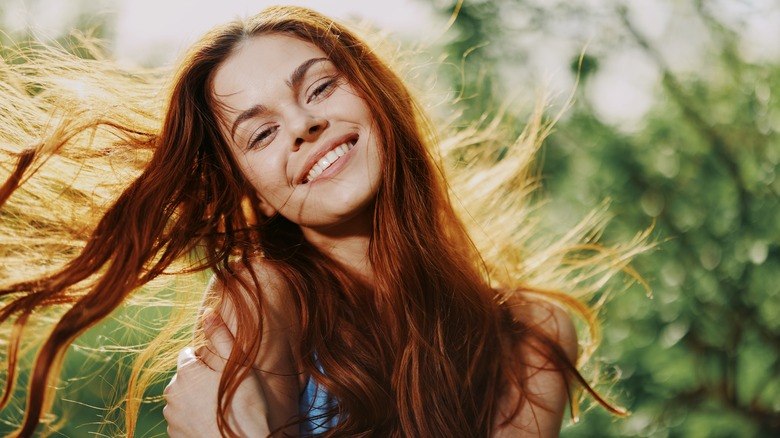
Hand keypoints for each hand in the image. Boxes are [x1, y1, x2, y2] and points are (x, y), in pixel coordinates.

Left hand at [163, 311, 270, 436]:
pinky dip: (195, 417)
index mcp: (185, 372)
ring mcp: (171, 417)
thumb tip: (207, 312)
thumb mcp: (238, 365)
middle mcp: (171, 393)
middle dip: (201, 379)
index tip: (225, 372)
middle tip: (225, 390)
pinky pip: (183, 418)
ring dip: (197, 399)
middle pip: (186, 376)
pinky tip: (213, 421)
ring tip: (221, 407)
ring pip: (184, 398)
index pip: (190, 354)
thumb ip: (220, 337)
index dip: (209, 360)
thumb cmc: (244, 406)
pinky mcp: (173, 435)